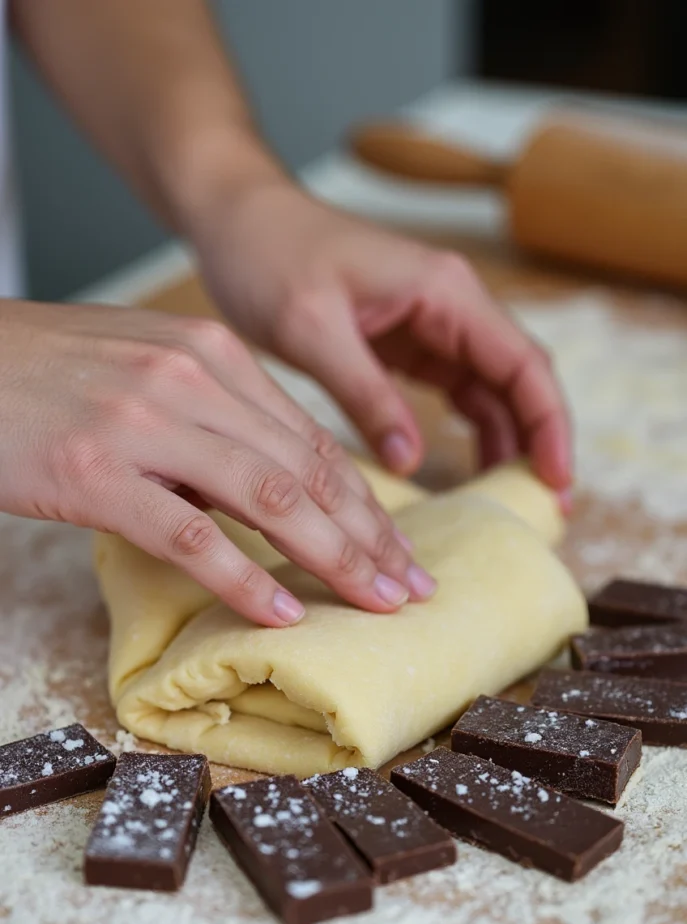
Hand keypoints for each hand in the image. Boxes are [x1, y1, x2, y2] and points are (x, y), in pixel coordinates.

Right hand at [0, 300, 434, 624]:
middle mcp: (191, 380)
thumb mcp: (147, 374)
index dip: (367, 502)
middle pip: (306, 471)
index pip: (312, 441)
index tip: (400, 548)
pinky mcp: (94, 472)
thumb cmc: (49, 373)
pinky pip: (187, 533)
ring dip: (331, 559)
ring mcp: (144, 423)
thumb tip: (267, 494)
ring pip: (268, 500)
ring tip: (373, 604)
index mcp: (212, 355)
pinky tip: (281, 613)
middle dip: (369, 536)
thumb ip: (214, 423)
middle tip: (410, 589)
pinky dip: (241, 577)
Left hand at [193, 181, 570, 504]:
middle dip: (540, 440)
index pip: (523, 362)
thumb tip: (411, 461)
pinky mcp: (408, 345)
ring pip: (492, 390)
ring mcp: (432, 325)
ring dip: (509, 441)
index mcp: (444, 291)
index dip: (549, 424)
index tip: (556, 479)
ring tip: (514, 501)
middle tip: (547, 507)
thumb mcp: (312, 328)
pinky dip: (470, 432)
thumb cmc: (270, 256)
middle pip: (519, 379)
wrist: (237, 221)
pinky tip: (471, 472)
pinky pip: (455, 394)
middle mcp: (451, 305)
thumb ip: (365, 394)